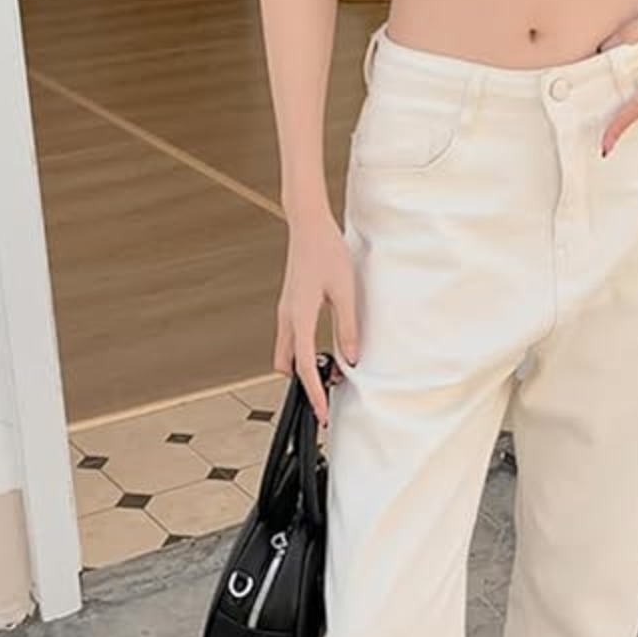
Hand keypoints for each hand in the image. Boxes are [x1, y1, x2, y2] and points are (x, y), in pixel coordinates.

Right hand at [273, 209, 358, 426]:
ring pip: (285, 353)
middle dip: (302, 383)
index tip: (321, 411)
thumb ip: (348, 327)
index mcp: (299, 315)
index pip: (302, 363)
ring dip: (302, 367)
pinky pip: (291, 340)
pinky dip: (302, 353)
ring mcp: (286, 313)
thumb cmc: (326, 251)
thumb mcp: (345, 290)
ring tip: (331, 372)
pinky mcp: (290, 308)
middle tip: (326, 395)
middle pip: (285, 364)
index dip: (313, 391)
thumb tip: (352, 358)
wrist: (308, 225)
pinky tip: (324, 352)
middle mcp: (287, 317)